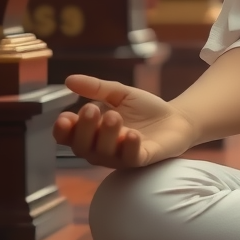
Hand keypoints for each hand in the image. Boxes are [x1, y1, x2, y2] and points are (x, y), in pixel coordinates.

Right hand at [53, 74, 196, 168]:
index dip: (63, 131)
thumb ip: (96, 88)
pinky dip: (129, 147)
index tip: (64, 117)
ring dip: (106, 135)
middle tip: (90, 109)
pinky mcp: (141, 159)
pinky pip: (131, 158)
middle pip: (83, 147)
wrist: (176, 118)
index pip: (69, 137)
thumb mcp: (120, 94)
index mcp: (92, 133)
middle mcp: (101, 149)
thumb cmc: (144, 109)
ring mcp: (120, 157)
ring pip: (104, 153)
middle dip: (84, 129)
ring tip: (114, 115)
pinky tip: (132, 134)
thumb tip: (69, 80)